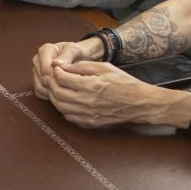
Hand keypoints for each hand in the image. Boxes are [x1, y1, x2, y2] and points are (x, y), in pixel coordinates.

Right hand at [31, 39, 100, 98]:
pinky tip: (60, 93)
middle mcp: (37, 60)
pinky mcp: (37, 80)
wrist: (77, 56)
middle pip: (41, 78)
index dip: (57, 77)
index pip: (45, 69)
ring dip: (52, 91)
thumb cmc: (77, 53)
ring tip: (66, 90)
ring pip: (39, 86)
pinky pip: (39, 92)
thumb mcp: (75, 51)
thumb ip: (66, 56)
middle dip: (55, 85)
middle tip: (70, 87)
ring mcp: (36, 71)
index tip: (70, 80)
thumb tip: (56, 64)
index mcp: (44, 51)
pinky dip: (49, 95)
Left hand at [45, 59, 172, 128]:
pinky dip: (63, 108)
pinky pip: (69, 117)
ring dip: (55, 97)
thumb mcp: (104, 67)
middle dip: (51, 84)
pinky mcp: (90, 123)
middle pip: (57, 94)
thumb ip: (82, 66)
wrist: (139, 103)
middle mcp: (87, 101)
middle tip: (52, 78)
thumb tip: (63, 66)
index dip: (55, 72)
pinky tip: (67, 101)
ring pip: (60, 107)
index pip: (62, 79)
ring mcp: (88, 115)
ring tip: (57, 89)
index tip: (56, 69)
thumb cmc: (123, 82)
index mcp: (91, 85)